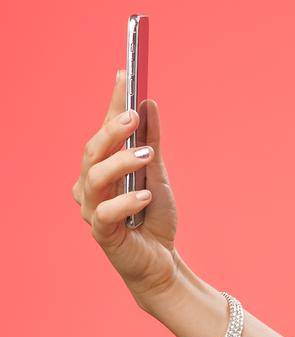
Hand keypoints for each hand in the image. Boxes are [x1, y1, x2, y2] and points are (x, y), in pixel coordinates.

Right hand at [72, 67, 180, 303]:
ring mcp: (92, 208)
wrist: (161, 262)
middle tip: (135, 116)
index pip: (105, 130)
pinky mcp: (101, 233)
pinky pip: (106, 213)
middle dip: (112, 130)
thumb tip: (150, 104)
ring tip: (147, 156)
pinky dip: (127, 201)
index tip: (125, 74)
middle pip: (93, 150)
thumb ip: (152, 142)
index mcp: (102, 167)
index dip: (113, 103)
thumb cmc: (154, 218)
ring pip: (94, 177)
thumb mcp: (159, 175)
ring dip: (120, 162)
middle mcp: (90, 185)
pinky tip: (146, 196)